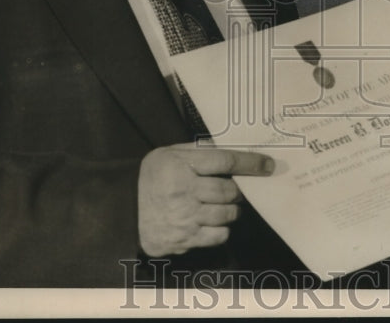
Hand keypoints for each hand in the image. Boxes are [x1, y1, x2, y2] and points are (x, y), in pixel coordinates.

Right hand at [138, 143, 274, 256]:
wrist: (122, 212)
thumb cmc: (150, 178)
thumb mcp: (168, 154)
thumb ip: (198, 151)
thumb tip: (230, 149)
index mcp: (181, 165)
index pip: (226, 162)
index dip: (250, 163)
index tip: (267, 165)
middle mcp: (184, 192)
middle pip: (230, 191)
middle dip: (239, 190)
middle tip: (236, 189)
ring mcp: (185, 218)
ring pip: (228, 214)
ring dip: (231, 209)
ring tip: (222, 205)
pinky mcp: (185, 240)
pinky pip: (219, 235)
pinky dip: (221, 229)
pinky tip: (211, 221)